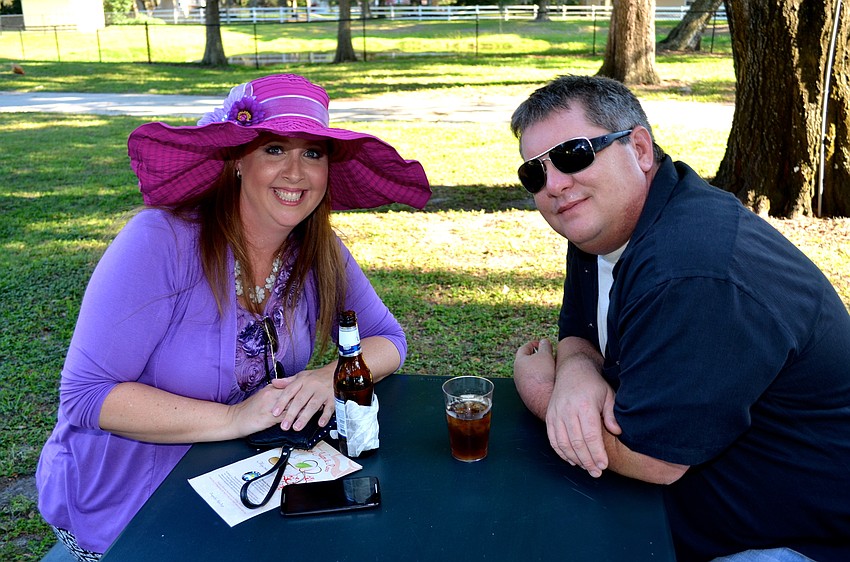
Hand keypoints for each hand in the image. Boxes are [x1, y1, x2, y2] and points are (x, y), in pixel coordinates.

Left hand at [268, 367, 334, 430]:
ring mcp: (323, 392)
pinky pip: (329, 408)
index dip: (281, 402)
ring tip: (297, 427)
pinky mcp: (333, 397)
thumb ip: (287, 381)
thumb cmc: (317, 376)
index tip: (274, 412)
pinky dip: (325, 416)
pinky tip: (320, 423)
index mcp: (302, 381)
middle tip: (284, 426)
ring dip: (304, 417)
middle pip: (300, 400)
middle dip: (291, 414)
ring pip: (312, 405)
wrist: (337, 372)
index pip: (289, 391)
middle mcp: (312, 386)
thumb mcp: (302, 376)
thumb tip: (273, 383)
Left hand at [513, 338, 555, 419]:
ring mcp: (521, 386)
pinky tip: (548, 381)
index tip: (540, 344)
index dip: (533, 344)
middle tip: (546, 355)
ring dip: (538, 369)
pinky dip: (539, 380)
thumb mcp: (546, 355)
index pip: (524, 348)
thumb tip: (544, 342)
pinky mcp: (527, 395)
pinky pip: (533, 384)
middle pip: (526, 361)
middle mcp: (517, 374)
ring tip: (549, 368)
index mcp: (519, 362)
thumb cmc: (543, 376)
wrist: (544, 399)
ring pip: (529, 374)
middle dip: (536, 357)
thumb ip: (545, 346)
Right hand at [545, 362, 619, 477]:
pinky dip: (561, 453)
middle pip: (577, 443)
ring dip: (575, 459)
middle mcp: (567, 410)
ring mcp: (556, 414)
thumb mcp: (608, 395)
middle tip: (596, 472)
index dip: (597, 453)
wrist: (572, 371)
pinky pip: (553, 440)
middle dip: (587, 461)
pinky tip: (572, 460)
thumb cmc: (593, 385)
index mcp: (584, 405)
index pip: (590, 436)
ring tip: (586, 468)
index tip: (604, 465)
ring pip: (563, 444)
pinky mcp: (549, 417)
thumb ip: (611, 414)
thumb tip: (617, 431)